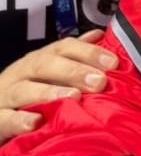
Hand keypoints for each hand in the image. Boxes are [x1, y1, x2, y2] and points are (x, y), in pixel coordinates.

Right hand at [0, 30, 117, 142]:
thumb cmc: (27, 86)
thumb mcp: (49, 68)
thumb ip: (73, 54)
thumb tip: (98, 35)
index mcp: (40, 58)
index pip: (65, 47)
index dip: (89, 52)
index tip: (113, 63)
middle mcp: (22, 72)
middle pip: (46, 65)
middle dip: (75, 71)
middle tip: (99, 81)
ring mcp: (6, 94)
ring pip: (25, 90)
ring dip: (50, 92)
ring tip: (74, 97)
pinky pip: (5, 118)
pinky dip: (19, 120)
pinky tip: (36, 122)